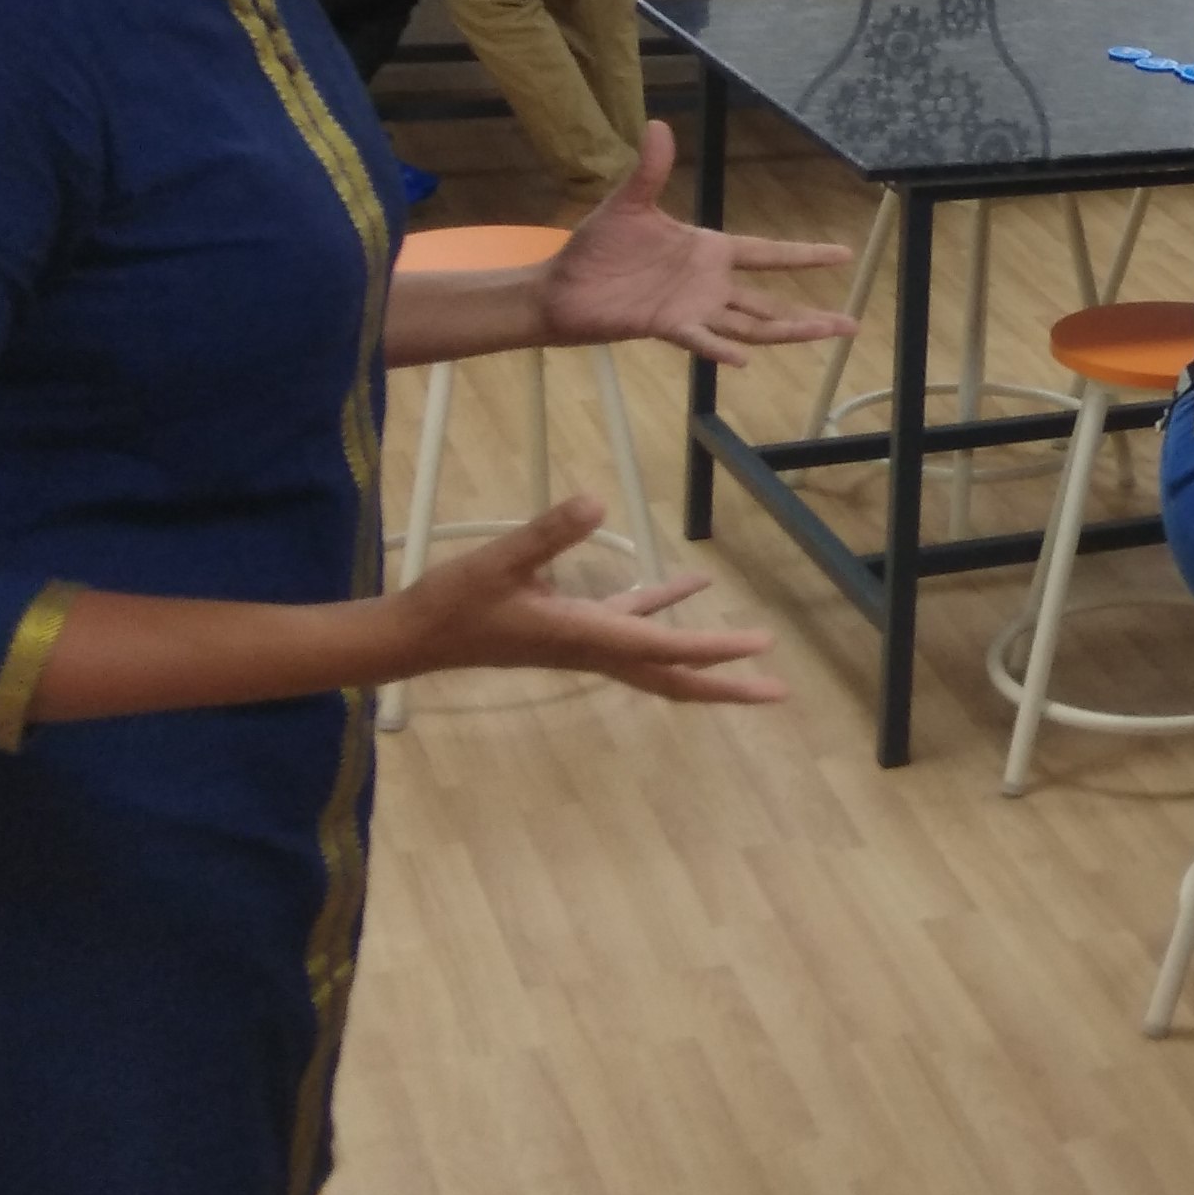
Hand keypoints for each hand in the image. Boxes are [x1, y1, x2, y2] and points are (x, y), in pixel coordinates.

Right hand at [388, 498, 781, 704]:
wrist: (416, 635)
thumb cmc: (454, 602)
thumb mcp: (500, 561)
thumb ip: (546, 534)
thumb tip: (594, 503)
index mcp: (586, 636)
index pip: (665, 647)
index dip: (715, 648)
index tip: (760, 648)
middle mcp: (594, 647)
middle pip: (674, 676)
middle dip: (725, 686)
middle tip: (776, 691)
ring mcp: (586, 641)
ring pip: (658, 656)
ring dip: (703, 653)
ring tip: (753, 648)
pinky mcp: (572, 628)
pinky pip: (633, 624)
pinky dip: (663, 607)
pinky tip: (689, 582)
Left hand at [544, 125, 856, 365]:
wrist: (560, 288)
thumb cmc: (597, 247)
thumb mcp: (628, 203)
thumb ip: (651, 169)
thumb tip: (658, 125)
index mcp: (710, 250)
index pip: (769, 252)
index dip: (806, 255)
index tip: (844, 254)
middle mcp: (709, 284)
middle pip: (771, 302)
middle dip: (813, 313)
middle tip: (852, 323)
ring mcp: (693, 309)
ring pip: (751, 326)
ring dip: (788, 330)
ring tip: (825, 335)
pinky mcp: (668, 326)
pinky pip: (702, 340)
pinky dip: (721, 350)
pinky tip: (745, 360)